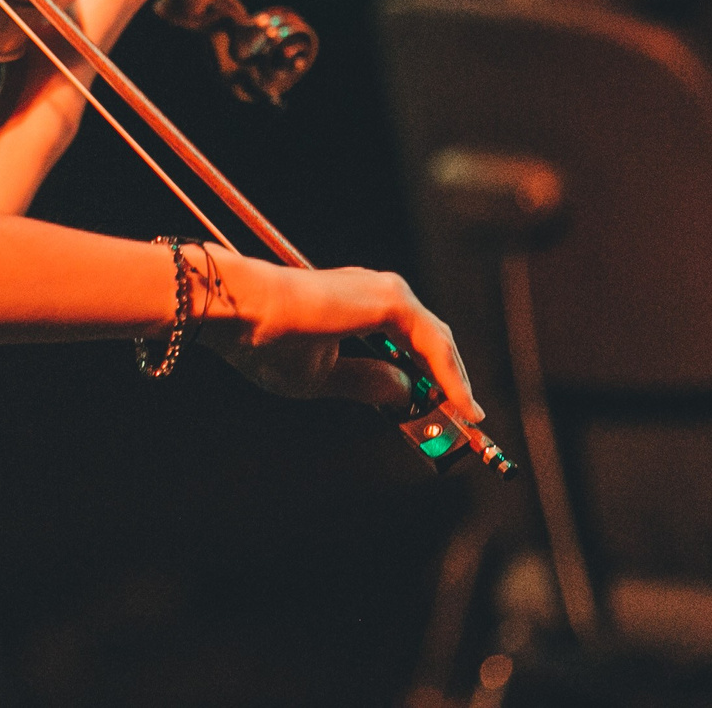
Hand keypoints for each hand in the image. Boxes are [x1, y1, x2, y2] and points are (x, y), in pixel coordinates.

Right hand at [200, 250, 481, 419]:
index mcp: (355, 305)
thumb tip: (407, 392)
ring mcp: (384, 292)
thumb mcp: (322, 377)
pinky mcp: (391, 300)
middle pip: (429, 340)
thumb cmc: (266, 341)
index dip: (428, 376)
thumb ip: (366, 382)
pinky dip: (452, 377)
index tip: (443, 410)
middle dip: (449, 382)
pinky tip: (461, 405)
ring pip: (436, 340)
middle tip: (464, 419)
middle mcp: (374, 291)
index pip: (408, 341)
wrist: (244, 311)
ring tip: (467, 417)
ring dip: (454, 381)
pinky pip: (435, 344)